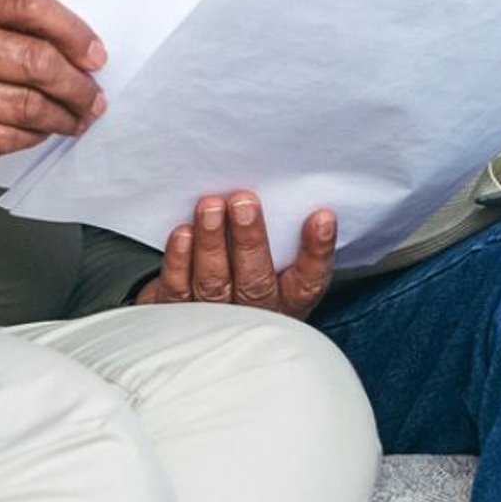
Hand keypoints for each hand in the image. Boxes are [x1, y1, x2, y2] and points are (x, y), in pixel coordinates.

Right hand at [0, 0, 107, 165]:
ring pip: (23, 106)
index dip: (72, 31)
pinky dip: (33, 136)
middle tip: (94, 96)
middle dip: (76, 84)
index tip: (96, 55)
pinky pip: (2, 138)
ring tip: (79, 117)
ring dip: (63, 115)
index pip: (27, 5)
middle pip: (32, 60)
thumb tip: (81, 50)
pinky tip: (45, 131)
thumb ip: (9, 18)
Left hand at [136, 191, 336, 319]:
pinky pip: (179, 288)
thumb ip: (282, 233)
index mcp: (288, 299)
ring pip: (214, 283)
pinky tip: (183, 233)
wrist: (204, 317)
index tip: (321, 217)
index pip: (309, 280)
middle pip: (255, 282)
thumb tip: (278, 183)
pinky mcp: (180, 312)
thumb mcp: (276, 262)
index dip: (317, 250)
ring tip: (211, 207)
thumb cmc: (248, 273)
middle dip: (249, 240)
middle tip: (244, 202)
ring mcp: (216, 316)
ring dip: (212, 243)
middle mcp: (255, 312)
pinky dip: (180, 260)